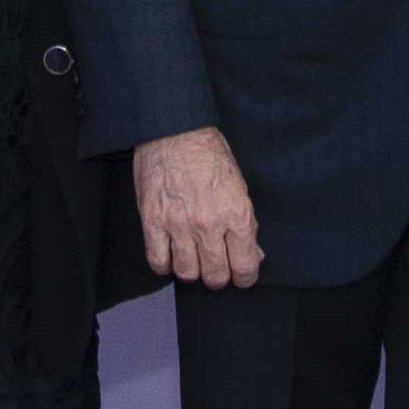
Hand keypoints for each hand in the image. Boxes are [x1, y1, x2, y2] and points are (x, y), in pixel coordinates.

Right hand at [134, 126, 262, 288]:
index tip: (240, 276)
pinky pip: (157, 261)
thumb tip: (254, 254)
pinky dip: (164, 265)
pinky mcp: (153, 220)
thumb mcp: (238, 186)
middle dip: (218, 276)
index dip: (244, 278)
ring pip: (187, 273)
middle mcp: (209, 223)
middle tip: (215, 268)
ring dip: (191, 271)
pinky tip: (170, 256)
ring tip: (192, 259)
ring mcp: (179, 224)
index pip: (244, 266)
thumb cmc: (208, 153)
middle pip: (215, 276)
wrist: (175, 130)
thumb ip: (246, 224)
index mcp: (236, 213)